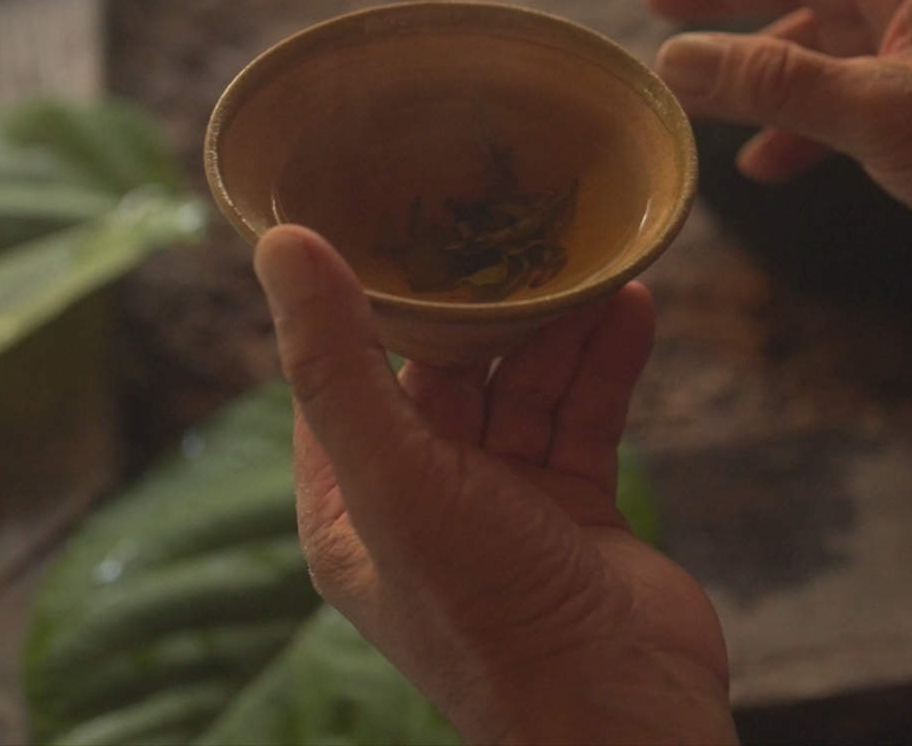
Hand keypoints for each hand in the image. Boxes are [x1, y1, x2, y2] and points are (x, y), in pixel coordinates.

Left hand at [253, 225, 735, 744]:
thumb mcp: (398, 481)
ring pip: (523, 386)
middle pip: (443, 371)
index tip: (383, 214)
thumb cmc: (491, 612)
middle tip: (510, 223)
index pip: (338, 375)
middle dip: (478, 303)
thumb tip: (280, 245)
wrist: (620, 706)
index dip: (356, 298)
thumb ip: (338, 364)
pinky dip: (607, 363)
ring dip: (557, 327)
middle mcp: (422, 499)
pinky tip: (632, 309)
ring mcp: (505, 503)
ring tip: (588, 258)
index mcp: (352, 505)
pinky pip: (585, 414)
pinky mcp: (576, 507)